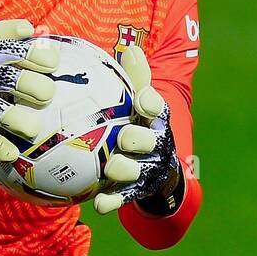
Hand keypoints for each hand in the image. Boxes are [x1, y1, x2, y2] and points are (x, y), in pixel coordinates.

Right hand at [0, 19, 56, 158]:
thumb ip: (11, 39)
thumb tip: (41, 30)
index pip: (11, 43)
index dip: (36, 52)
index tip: (52, 62)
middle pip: (12, 80)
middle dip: (36, 89)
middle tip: (45, 96)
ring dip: (20, 121)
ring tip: (31, 128)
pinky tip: (11, 152)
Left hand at [93, 47, 184, 214]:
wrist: (158, 170)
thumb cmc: (140, 125)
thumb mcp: (141, 102)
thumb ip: (136, 78)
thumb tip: (130, 49)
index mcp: (155, 118)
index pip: (155, 106)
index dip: (149, 102)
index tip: (141, 98)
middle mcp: (156, 143)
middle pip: (148, 140)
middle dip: (137, 138)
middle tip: (124, 137)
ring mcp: (149, 169)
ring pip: (136, 170)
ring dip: (124, 168)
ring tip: (111, 168)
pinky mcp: (139, 191)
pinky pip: (125, 198)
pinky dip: (113, 202)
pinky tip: (99, 206)